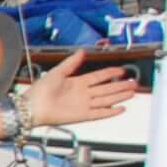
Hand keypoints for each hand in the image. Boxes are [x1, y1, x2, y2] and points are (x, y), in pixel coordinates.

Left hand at [23, 52, 141, 125]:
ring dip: (119, 96)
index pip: (99, 76)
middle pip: (107, 88)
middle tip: (133, 83)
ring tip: (132, 93)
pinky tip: (121, 108)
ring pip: (106, 99)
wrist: (32, 107)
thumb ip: (71, 62)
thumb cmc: (40, 90)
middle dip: (120, 86)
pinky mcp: (82, 115)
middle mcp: (83, 93)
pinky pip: (100, 113)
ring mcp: (84, 105)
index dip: (111, 73)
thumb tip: (82, 51)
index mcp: (77, 82)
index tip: (122, 70)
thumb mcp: (58, 72)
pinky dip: (110, 111)